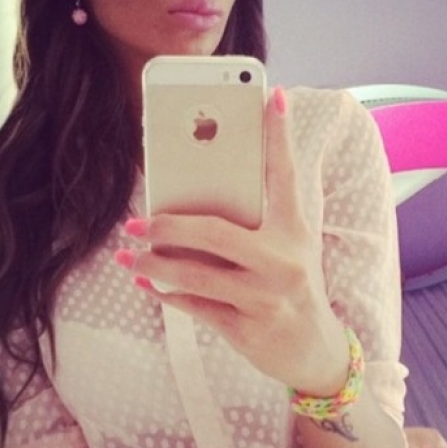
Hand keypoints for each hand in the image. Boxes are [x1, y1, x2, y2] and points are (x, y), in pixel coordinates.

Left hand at [116, 88, 348, 394]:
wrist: (317, 352)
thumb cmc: (294, 289)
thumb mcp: (288, 252)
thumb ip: (255, 227)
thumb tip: (193, 208)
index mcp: (296, 232)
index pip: (286, 175)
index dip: (279, 134)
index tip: (271, 95)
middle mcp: (284, 261)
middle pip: (214, 231)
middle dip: (167, 226)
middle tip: (137, 222)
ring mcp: (266, 297)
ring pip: (195, 274)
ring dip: (154, 264)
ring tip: (129, 256)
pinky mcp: (248, 328)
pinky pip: (196, 306)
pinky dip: (167, 294)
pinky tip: (148, 284)